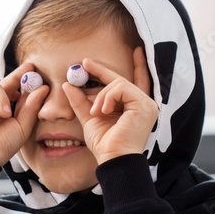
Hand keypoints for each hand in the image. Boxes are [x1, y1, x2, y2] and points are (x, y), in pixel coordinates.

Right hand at [0, 62, 47, 165]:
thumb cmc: (2, 145)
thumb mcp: (22, 126)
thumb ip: (32, 107)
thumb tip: (43, 88)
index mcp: (7, 111)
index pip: (17, 92)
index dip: (26, 81)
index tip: (35, 70)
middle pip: (7, 84)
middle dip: (18, 76)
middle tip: (29, 68)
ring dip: (2, 99)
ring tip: (4, 114)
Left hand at [62, 47, 157, 164]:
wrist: (112, 159)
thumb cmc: (105, 144)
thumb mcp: (90, 118)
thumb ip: (81, 101)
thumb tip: (68, 84)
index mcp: (134, 108)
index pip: (132, 82)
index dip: (129, 66)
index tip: (118, 54)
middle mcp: (143, 104)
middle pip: (121, 80)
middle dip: (101, 72)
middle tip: (85, 64)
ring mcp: (146, 104)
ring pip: (119, 83)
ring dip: (102, 95)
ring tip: (96, 112)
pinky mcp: (144, 105)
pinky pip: (122, 88)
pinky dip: (108, 97)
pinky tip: (103, 111)